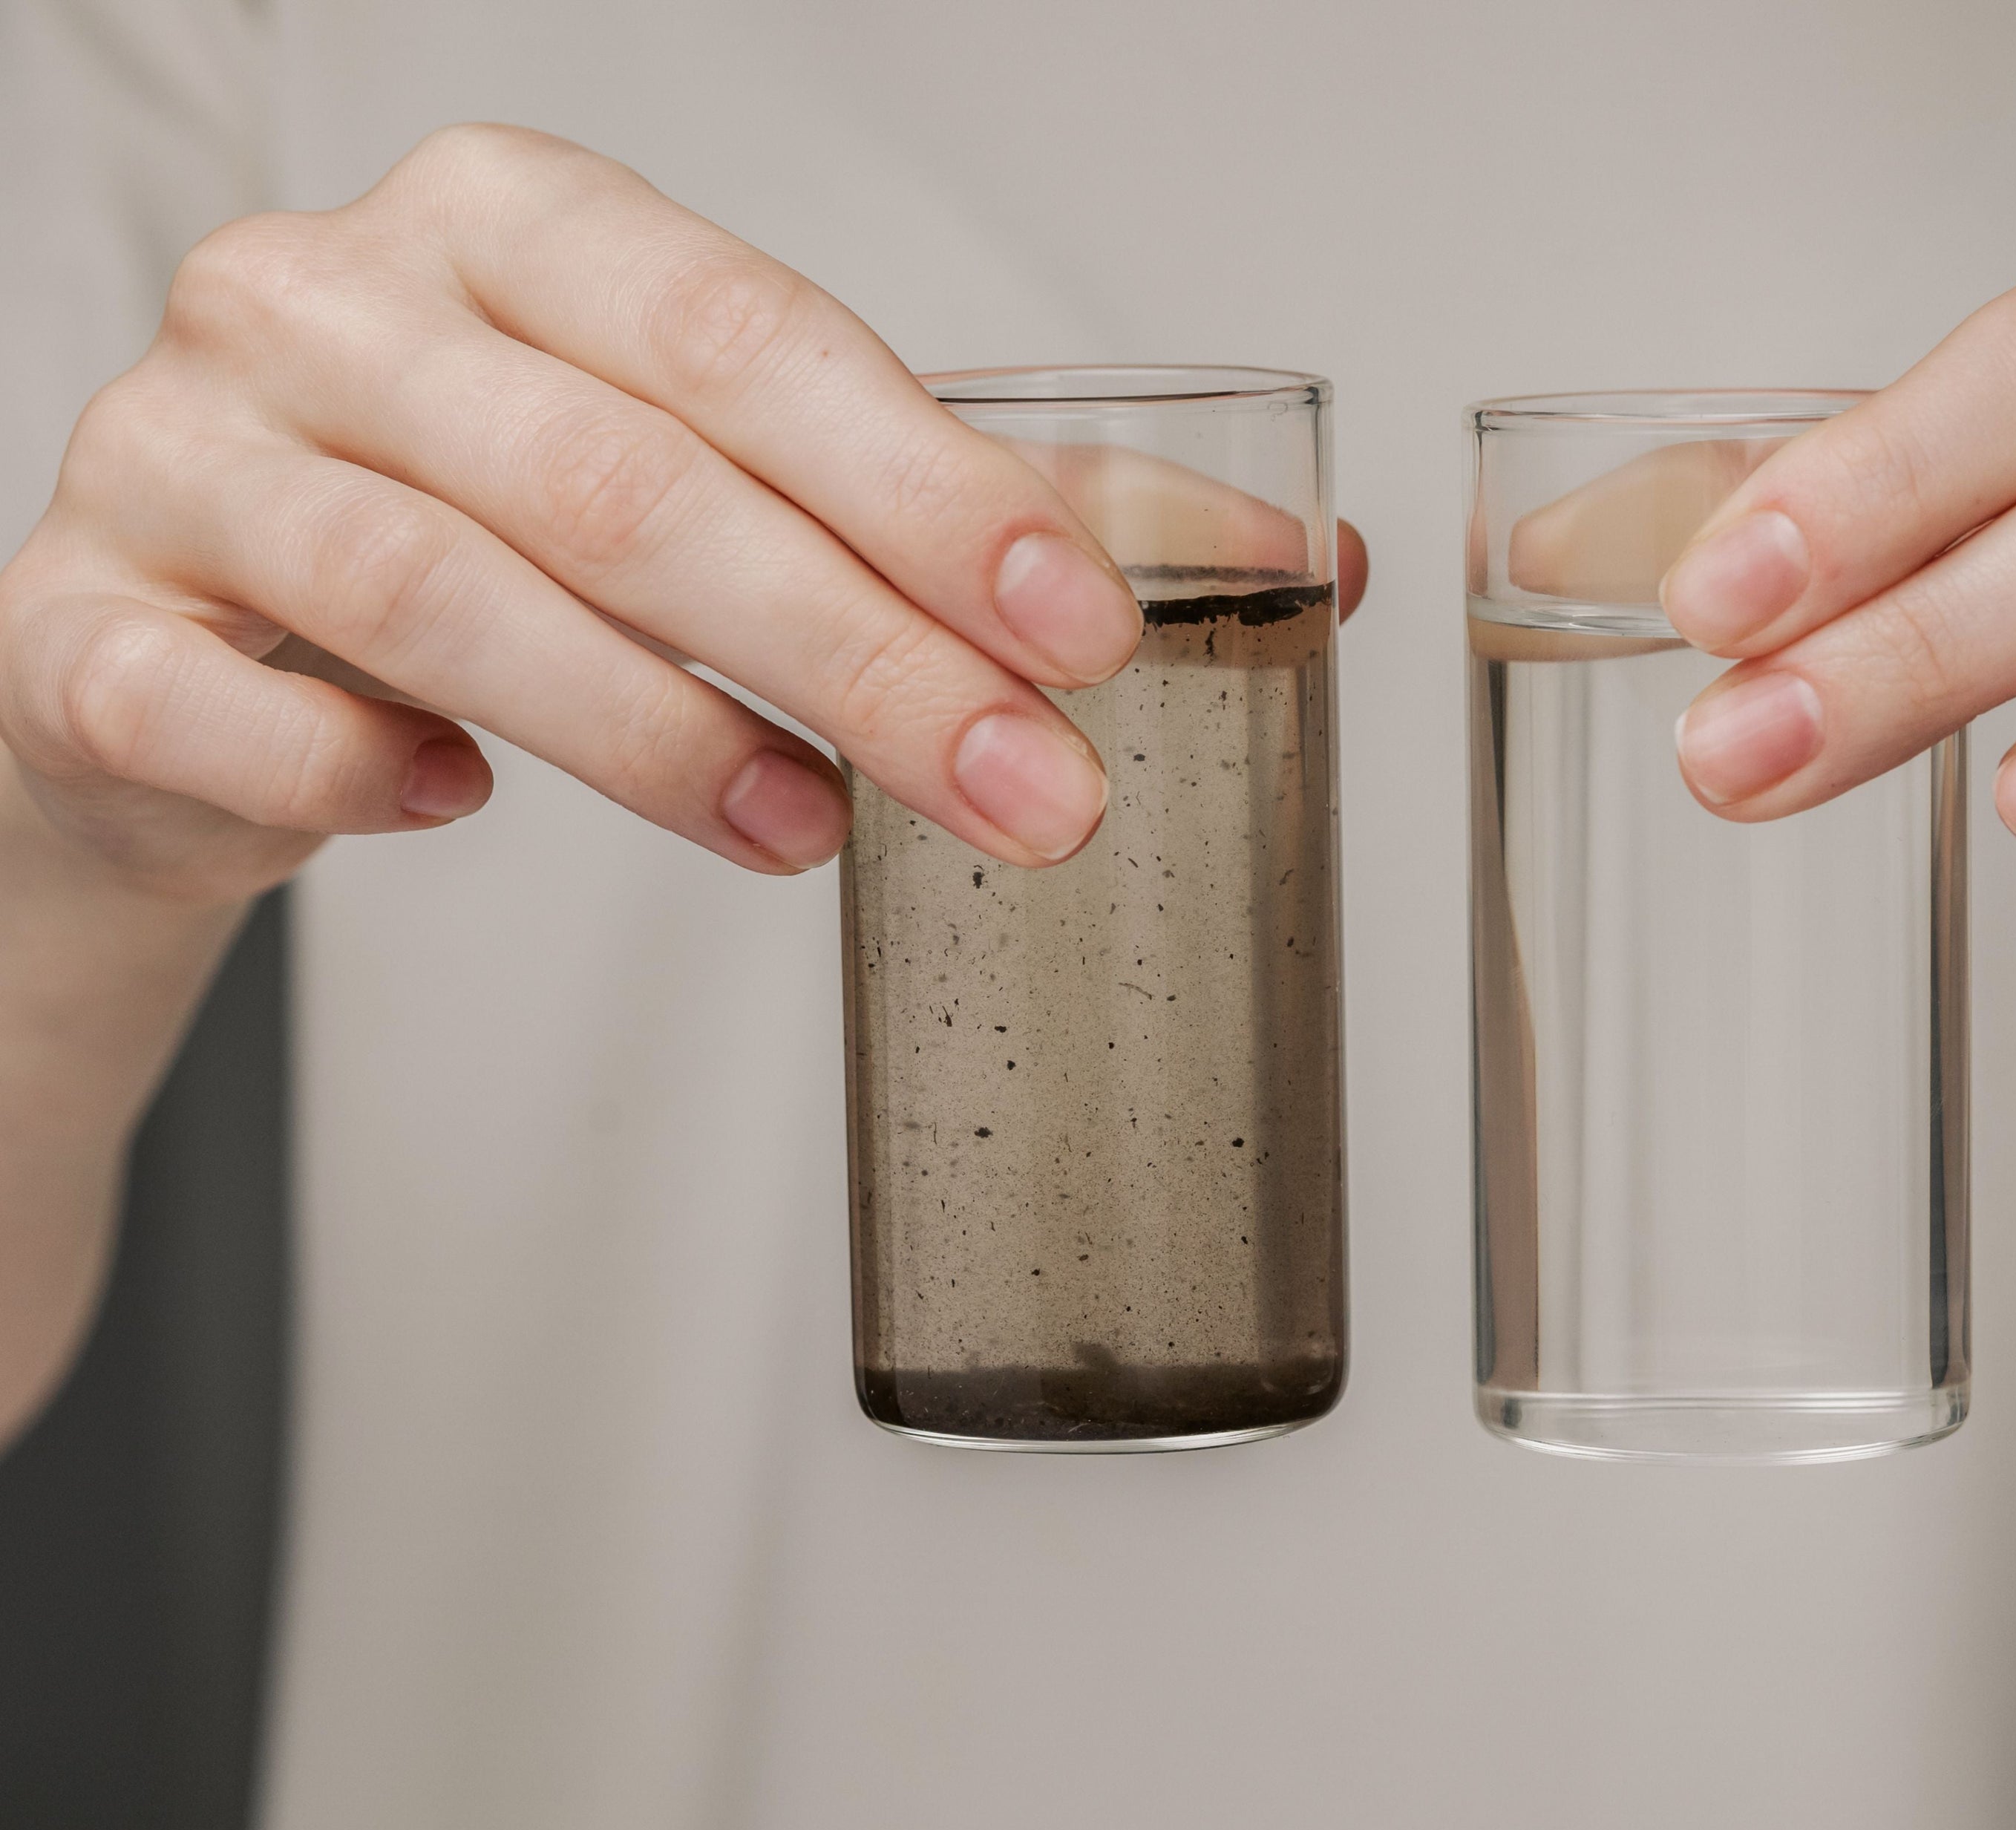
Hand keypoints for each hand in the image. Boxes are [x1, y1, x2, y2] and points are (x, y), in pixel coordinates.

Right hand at [0, 124, 1366, 908]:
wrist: (186, 665)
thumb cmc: (489, 545)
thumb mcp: (722, 483)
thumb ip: (981, 517)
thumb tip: (1311, 567)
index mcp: (508, 223)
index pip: (749, 341)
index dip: (931, 491)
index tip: (1088, 634)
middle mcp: (331, 301)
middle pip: (626, 477)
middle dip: (858, 650)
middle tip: (1027, 795)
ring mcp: (178, 453)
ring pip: (440, 592)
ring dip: (661, 736)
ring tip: (819, 840)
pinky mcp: (71, 624)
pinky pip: (213, 703)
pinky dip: (355, 770)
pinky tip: (461, 809)